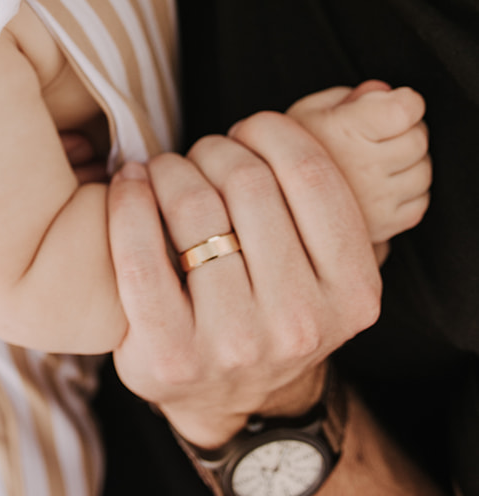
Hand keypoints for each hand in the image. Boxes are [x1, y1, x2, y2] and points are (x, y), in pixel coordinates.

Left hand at [107, 112, 381, 447]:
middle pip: (248, 182)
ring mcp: (234, 343)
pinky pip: (138, 252)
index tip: (248, 131)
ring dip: (168, 170)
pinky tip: (129, 187)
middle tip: (200, 157)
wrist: (228, 400)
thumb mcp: (324, 264)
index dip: (270, 132)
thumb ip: (327, 192)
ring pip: (193, 207)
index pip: (311, 173)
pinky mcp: (169, 355)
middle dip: (215, 151)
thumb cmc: (271, 302)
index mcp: (352, 293)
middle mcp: (300, 323)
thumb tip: (368, 95)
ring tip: (163, 174)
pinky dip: (127, 202)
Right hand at [289, 81, 430, 245]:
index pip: (405, 109)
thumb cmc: (290, 152)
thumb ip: (349, 95)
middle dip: (409, 129)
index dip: (407, 101)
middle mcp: (364, 166)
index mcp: (344, 131)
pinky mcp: (386, 226)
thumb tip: (385, 91)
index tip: (398, 103)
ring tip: (380, 158)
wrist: (276, 205)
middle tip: (384, 130)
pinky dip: (410, 190)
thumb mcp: (309, 109)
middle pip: (419, 138)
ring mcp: (377, 199)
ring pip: (424, 171)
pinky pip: (421, 201)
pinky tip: (382, 184)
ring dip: (411, 161)